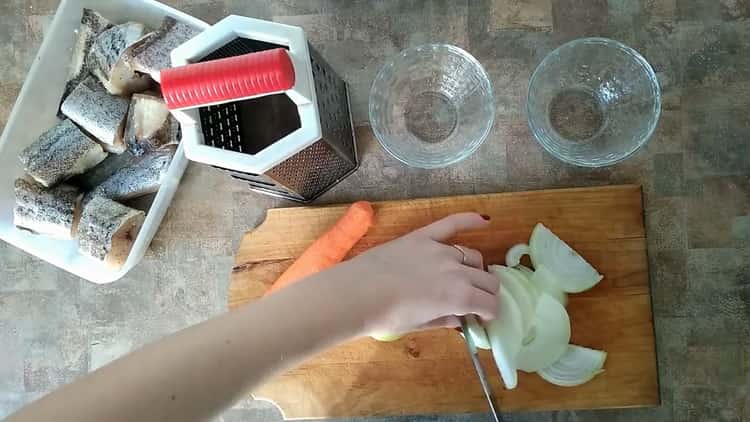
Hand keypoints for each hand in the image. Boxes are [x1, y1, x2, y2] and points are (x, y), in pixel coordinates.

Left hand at [330, 213, 498, 335]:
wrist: (357, 293)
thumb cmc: (386, 317)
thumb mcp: (419, 325)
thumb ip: (444, 320)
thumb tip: (460, 320)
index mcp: (459, 297)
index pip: (490, 304)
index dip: (490, 313)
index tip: (483, 318)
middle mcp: (457, 271)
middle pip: (487, 280)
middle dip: (488, 293)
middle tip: (477, 301)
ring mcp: (440, 250)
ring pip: (473, 257)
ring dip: (476, 270)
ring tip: (468, 278)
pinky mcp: (423, 236)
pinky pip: (451, 223)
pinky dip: (470, 220)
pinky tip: (484, 220)